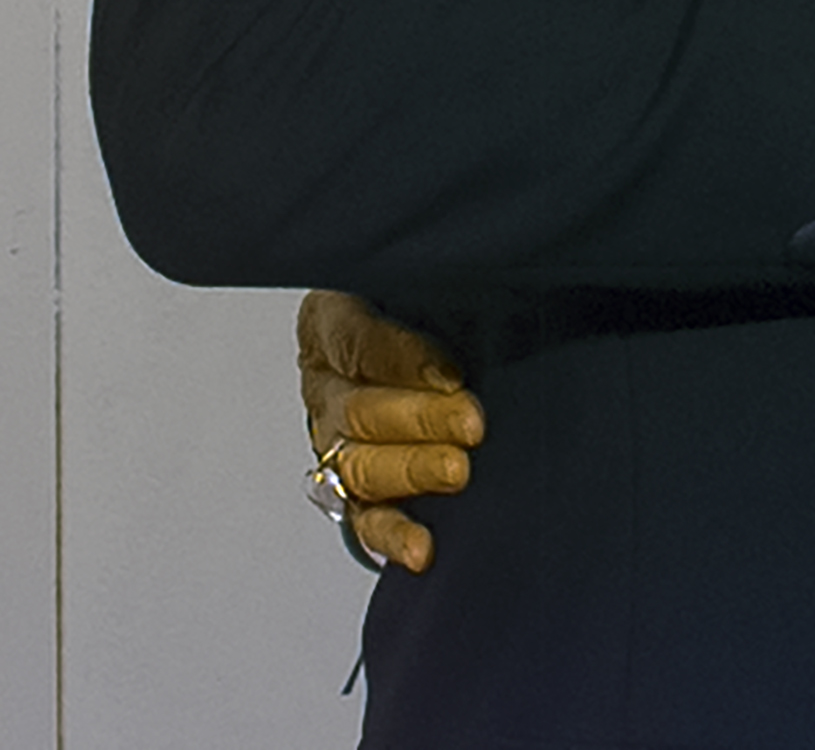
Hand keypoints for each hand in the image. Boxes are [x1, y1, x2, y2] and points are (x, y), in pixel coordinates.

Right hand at [299, 289, 483, 574]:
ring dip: (412, 470)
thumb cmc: (432, 302)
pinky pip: (364, 517)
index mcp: (333, 322)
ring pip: (360, 464)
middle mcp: (326, 384)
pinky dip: (393, 534)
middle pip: (361, 408)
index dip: (404, 358)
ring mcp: (335, 440)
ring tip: (459, 472)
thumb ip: (439, 280)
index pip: (358, 339)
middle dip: (421, 418)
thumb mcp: (425, 278)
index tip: (453, 372)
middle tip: (473, 423)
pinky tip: (422, 548)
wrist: (431, 337)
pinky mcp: (355, 488)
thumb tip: (487, 267)